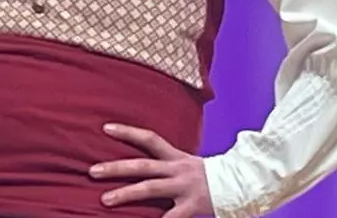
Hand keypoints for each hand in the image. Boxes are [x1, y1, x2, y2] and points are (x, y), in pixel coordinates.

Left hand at [90, 123, 212, 217]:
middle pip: (142, 166)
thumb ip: (166, 164)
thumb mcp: (187, 165)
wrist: (244, 185)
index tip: (105, 128)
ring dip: (125, 194)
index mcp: (176, 157)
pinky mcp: (192, 207)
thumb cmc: (210, 178)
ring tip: (104, 200)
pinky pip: (171, 216)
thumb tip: (138, 165)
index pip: (149, 139)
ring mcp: (184, 188)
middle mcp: (178, 170)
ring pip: (150, 189)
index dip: (128, 132)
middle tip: (92, 171)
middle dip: (116, 168)